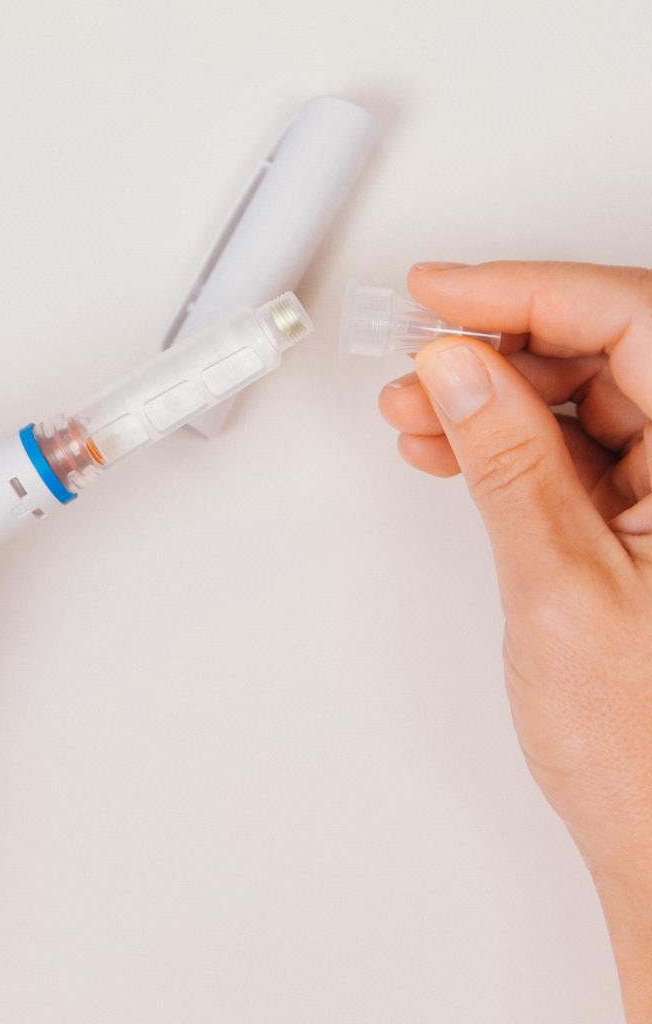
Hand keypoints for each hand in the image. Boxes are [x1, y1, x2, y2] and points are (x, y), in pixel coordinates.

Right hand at [379, 262, 651, 1018]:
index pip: (636, 320)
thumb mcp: (560, 586)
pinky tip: (455, 448)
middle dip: (500, 350)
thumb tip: (460, 369)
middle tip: (418, 359)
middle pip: (615, 352)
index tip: (443, 290)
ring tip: (418, 414)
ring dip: (497, 400)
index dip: (527, 291)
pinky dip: (514, 447)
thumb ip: (510, 461)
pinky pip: (583, 455)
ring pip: (591, 402)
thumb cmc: (651, 756)